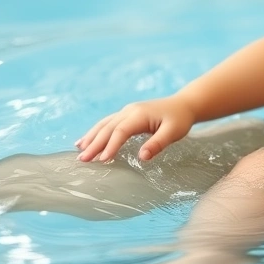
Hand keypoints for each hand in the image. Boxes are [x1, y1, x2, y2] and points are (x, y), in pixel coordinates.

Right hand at [75, 96, 196, 161]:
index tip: (102, 159)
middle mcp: (129, 111)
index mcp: (140, 115)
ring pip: (104, 124)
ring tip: (80, 151)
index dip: (111, 145)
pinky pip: (107, 123)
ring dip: (91, 137)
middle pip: (108, 128)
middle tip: (82, 160)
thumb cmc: (180, 119)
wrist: (184, 104)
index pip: (121, 131)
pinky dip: (95, 132)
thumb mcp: (173, 132)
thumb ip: (157, 144)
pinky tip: (85, 141)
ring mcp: (126, 111)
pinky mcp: (127, 114)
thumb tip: (142, 157)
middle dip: (94, 144)